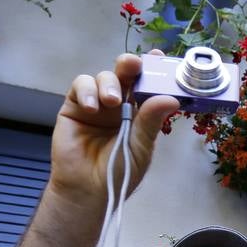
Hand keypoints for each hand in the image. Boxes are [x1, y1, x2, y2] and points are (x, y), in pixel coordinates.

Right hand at [49, 52, 179, 206]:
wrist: (87, 189)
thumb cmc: (119, 172)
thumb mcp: (140, 148)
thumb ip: (151, 122)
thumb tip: (171, 98)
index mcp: (140, 112)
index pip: (148, 85)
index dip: (153, 69)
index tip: (158, 56)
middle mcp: (120, 104)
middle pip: (126, 74)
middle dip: (130, 65)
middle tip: (133, 65)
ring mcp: (97, 103)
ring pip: (104, 77)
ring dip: (109, 84)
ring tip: (112, 102)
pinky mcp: (75, 105)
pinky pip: (81, 86)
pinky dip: (87, 91)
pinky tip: (91, 107)